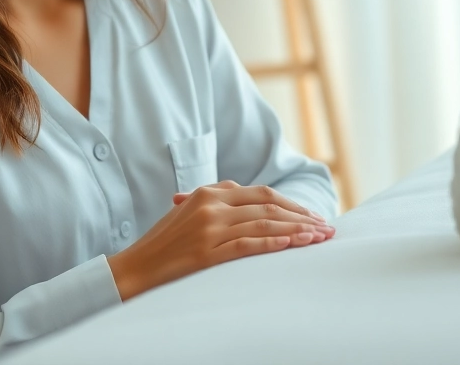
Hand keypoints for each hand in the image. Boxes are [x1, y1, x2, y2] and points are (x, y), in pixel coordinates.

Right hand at [106, 180, 335, 300]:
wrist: (134, 267)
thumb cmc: (162, 243)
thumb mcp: (188, 212)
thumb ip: (217, 201)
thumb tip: (248, 200)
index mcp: (208, 193)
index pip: (261, 193)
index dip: (291, 204)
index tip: (312, 216)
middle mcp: (211, 205)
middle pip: (268, 206)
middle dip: (301, 216)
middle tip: (325, 228)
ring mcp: (208, 228)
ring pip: (262, 224)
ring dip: (295, 231)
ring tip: (317, 238)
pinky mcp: (206, 252)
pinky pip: (245, 245)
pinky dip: (270, 243)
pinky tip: (290, 245)